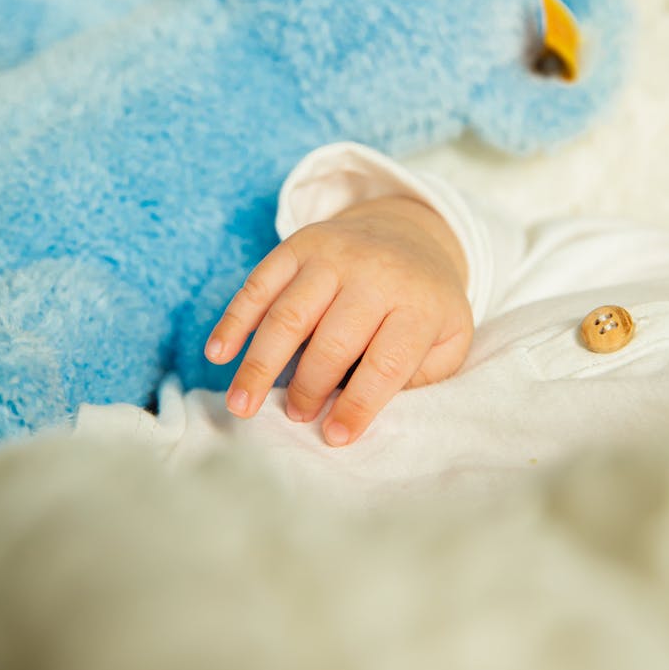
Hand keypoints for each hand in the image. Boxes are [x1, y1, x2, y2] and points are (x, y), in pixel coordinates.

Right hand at [204, 196, 473, 445]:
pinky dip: (235, 320)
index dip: (358, 405)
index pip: (386, 363)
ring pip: (289, 314)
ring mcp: (334, 254)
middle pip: (333, 340)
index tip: (334, 437)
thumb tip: (371, 410)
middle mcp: (375, 274)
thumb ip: (423, 375)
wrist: (408, 232)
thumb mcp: (449, 337)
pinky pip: (260, 283)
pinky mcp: (300, 243)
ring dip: (260, 364)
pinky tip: (219, 354)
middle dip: (308, 387)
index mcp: (418, 304)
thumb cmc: (423, 303)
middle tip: (296, 416)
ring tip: (242, 405)